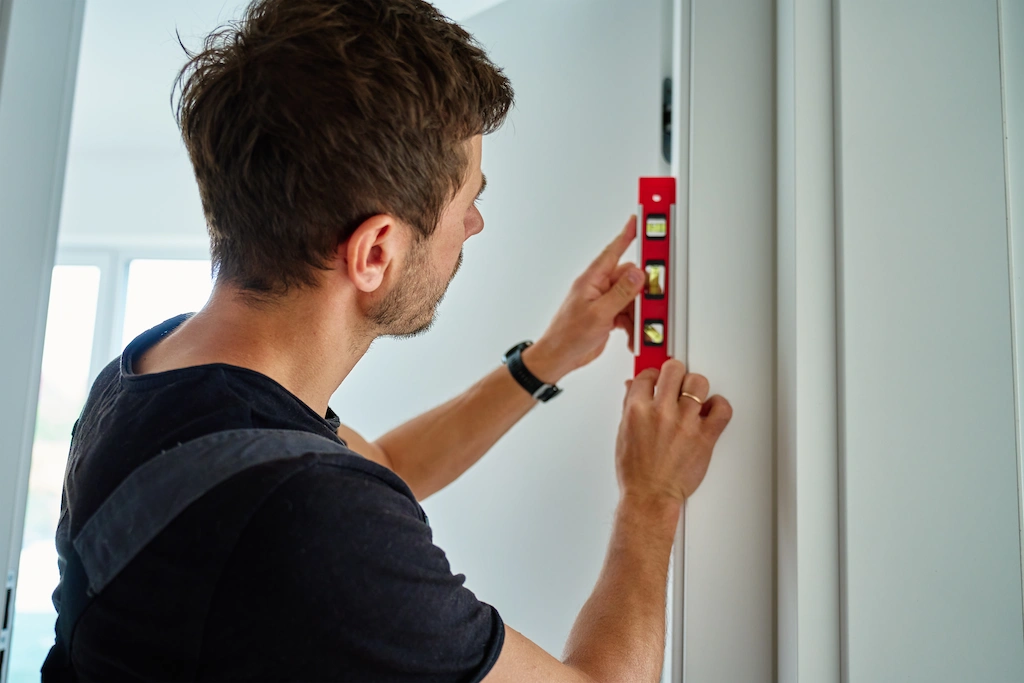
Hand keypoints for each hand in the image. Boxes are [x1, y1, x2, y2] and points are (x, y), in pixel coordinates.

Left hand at [526, 216, 644, 381]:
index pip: (613, 251)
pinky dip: (633, 323)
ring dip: (637, 312)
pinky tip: (632, 333)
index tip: (639, 220)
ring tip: (636, 325)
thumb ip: (620, 294)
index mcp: (592, 280)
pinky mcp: (607, 315)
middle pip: (629, 278)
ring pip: (631, 297)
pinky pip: (627, 312)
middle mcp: (598, 287)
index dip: (627, 234)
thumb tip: (638, 275)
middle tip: (650, 299)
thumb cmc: (567, 336)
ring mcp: (603, 302)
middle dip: (642, 291)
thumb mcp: (598, 314)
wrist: (559, 358)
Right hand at [616, 359, 731, 504]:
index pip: (647, 375)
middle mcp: (662, 413)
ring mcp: (685, 423)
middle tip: (675, 381)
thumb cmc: (636, 471)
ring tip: (692, 396)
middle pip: (674, 370)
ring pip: (698, 383)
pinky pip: (722, 409)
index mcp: (637, 410)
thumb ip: (630, 406)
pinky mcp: (705, 437)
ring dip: (695, 387)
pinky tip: (710, 410)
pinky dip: (719, 405)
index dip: (652, 375)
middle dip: (674, 373)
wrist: (650, 496)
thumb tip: (634, 387)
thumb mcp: (624, 433)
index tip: (656, 380)